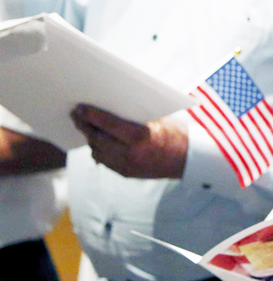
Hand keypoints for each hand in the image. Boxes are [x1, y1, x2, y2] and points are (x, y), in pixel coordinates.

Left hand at [71, 104, 187, 178]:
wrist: (187, 159)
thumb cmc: (176, 133)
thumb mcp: (158, 119)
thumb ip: (134, 116)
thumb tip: (109, 107)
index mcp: (140, 136)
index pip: (107, 124)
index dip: (91, 115)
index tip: (80, 108)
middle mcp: (130, 153)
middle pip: (97, 138)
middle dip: (84, 126)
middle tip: (76, 116)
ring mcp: (126, 166)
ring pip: (97, 151)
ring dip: (90, 138)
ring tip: (86, 127)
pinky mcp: (125, 173)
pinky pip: (104, 161)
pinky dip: (99, 149)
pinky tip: (99, 141)